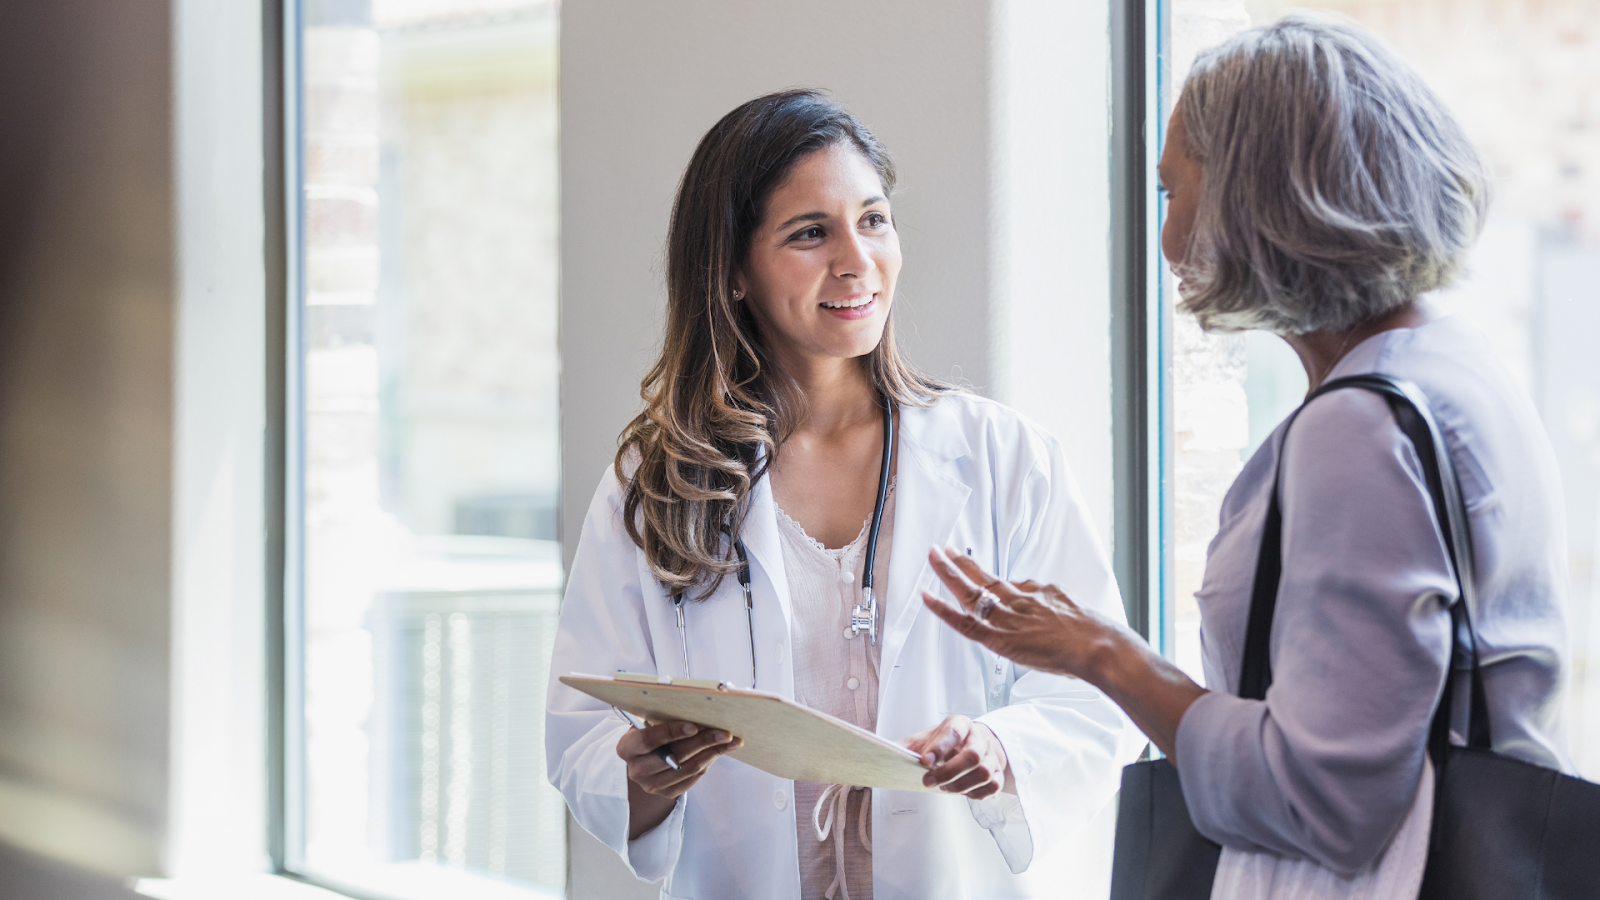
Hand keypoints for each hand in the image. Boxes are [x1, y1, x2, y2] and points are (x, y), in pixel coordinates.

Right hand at [618, 719, 741, 798]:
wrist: (643, 759)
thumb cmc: (649, 733)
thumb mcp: (648, 722)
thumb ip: (665, 718)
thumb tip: (699, 709)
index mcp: (627, 748)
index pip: (648, 740)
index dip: (671, 732)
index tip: (694, 725)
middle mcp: (637, 770)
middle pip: (674, 756)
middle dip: (702, 742)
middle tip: (724, 732)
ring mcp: (651, 785)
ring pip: (688, 768)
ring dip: (713, 753)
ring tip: (729, 741)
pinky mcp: (667, 793)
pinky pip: (693, 778)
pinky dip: (709, 762)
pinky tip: (720, 751)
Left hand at [902, 714, 1011, 799]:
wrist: (974, 743)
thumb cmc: (945, 742)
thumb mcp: (925, 739)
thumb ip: (905, 746)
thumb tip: (879, 753)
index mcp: (959, 725)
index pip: (953, 732)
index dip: (939, 747)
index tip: (924, 761)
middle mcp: (979, 738)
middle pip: (973, 755)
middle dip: (949, 772)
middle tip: (928, 782)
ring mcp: (991, 755)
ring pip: (984, 772)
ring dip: (962, 785)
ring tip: (944, 789)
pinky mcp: (998, 772)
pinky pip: (993, 786)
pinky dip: (976, 794)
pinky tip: (963, 793)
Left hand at [922, 546, 1207, 761]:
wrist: (1105, 648)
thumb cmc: (1103, 641)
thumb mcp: (1081, 615)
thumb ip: (1060, 606)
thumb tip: (1044, 592)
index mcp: (1044, 597)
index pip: (1011, 586)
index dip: (992, 578)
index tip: (977, 568)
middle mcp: (1025, 601)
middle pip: (988, 579)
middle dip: (964, 565)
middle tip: (944, 549)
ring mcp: (1012, 618)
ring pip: (973, 593)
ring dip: (949, 574)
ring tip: (932, 556)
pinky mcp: (1003, 638)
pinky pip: (966, 623)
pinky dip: (944, 610)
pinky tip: (926, 597)